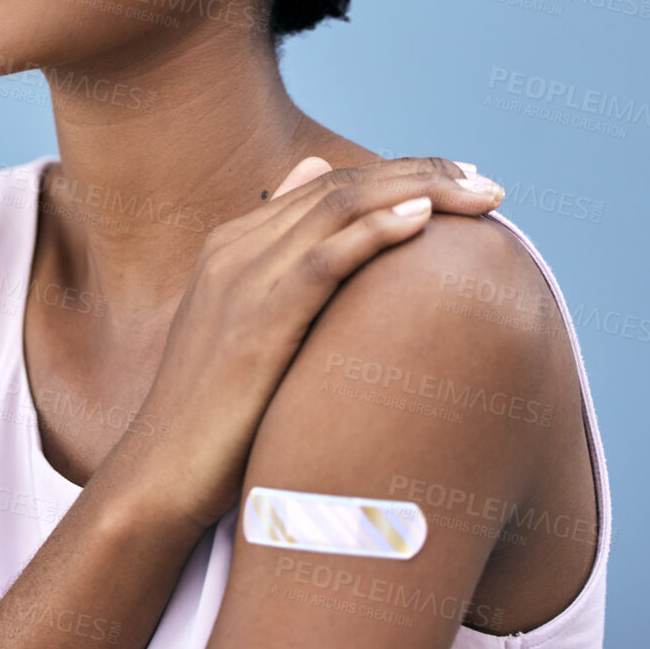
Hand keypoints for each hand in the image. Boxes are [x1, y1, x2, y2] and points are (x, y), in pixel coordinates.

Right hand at [105, 155, 504, 530]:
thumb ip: (285, 277)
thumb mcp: (250, 331)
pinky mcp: (255, 324)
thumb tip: (318, 204)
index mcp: (234, 246)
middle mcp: (236, 250)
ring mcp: (242, 282)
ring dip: (417, 192)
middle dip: (422, 174)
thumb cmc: (216, 415)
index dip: (402, 174)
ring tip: (478, 193)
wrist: (160, 474)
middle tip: (488, 182)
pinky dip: (374, 234)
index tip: (464, 180)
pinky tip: (422, 221)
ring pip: (337, 209)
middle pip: (340, 186)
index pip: (330, 185)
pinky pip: (321, 262)